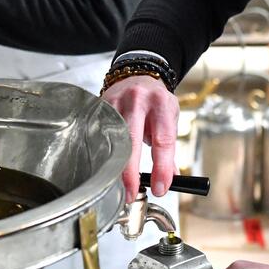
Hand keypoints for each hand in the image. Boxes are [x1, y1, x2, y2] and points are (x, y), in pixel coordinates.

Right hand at [101, 74, 178, 199]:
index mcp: (161, 104)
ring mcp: (115, 101)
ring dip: (113, 164)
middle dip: (130, 171)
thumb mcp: (170, 119)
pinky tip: (101, 166)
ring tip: (114, 185)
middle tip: (131, 193)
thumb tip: (169, 180)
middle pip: (131, 140)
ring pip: (110, 137)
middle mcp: (138, 100)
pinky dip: (100, 152)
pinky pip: (98, 132)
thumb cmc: (156, 101)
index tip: (161, 187)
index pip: (163, 140)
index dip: (162, 167)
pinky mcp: (99, 105)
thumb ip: (169, 149)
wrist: (139, 75)